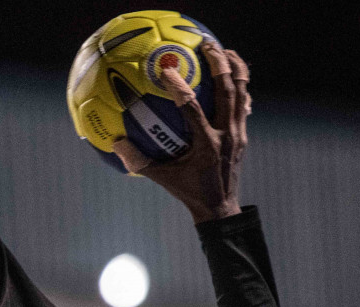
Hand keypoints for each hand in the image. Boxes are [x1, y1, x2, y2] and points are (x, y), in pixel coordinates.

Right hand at [113, 42, 250, 222]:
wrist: (220, 207)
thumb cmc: (187, 192)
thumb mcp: (162, 178)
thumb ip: (139, 162)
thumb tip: (116, 144)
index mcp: (205, 146)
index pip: (192, 109)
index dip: (179, 88)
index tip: (167, 69)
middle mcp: (226, 135)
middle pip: (227, 91)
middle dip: (218, 64)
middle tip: (205, 46)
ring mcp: (238, 132)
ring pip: (240, 92)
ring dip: (234, 69)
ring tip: (224, 51)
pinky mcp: (243, 132)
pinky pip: (243, 103)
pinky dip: (239, 85)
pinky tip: (232, 74)